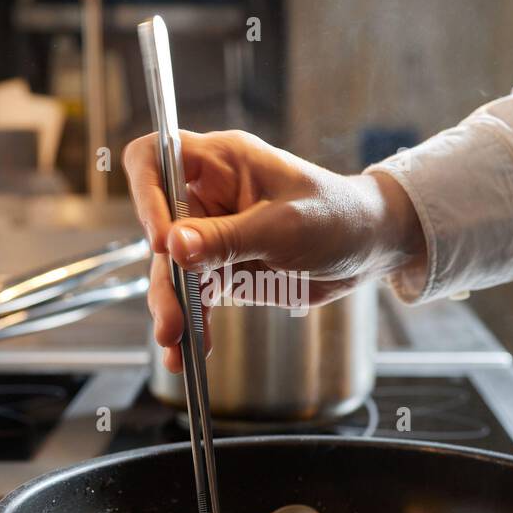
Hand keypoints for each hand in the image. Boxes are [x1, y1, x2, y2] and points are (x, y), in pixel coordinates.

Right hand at [123, 129, 424, 372]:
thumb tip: (174, 247)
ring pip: (172, 270)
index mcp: (221, 162)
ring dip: (172, 308)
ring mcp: (211, 234)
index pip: (155, 159)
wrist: (366, 250)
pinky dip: (191, 324)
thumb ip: (228, 237)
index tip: (163, 241)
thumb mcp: (284, 226)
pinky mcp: (221, 268)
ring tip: (176, 345)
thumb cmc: (336, 216)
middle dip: (163, 276)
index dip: (146, 194)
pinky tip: (188, 352)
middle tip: (171, 320)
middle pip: (158, 228)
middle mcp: (208, 196)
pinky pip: (194, 296)